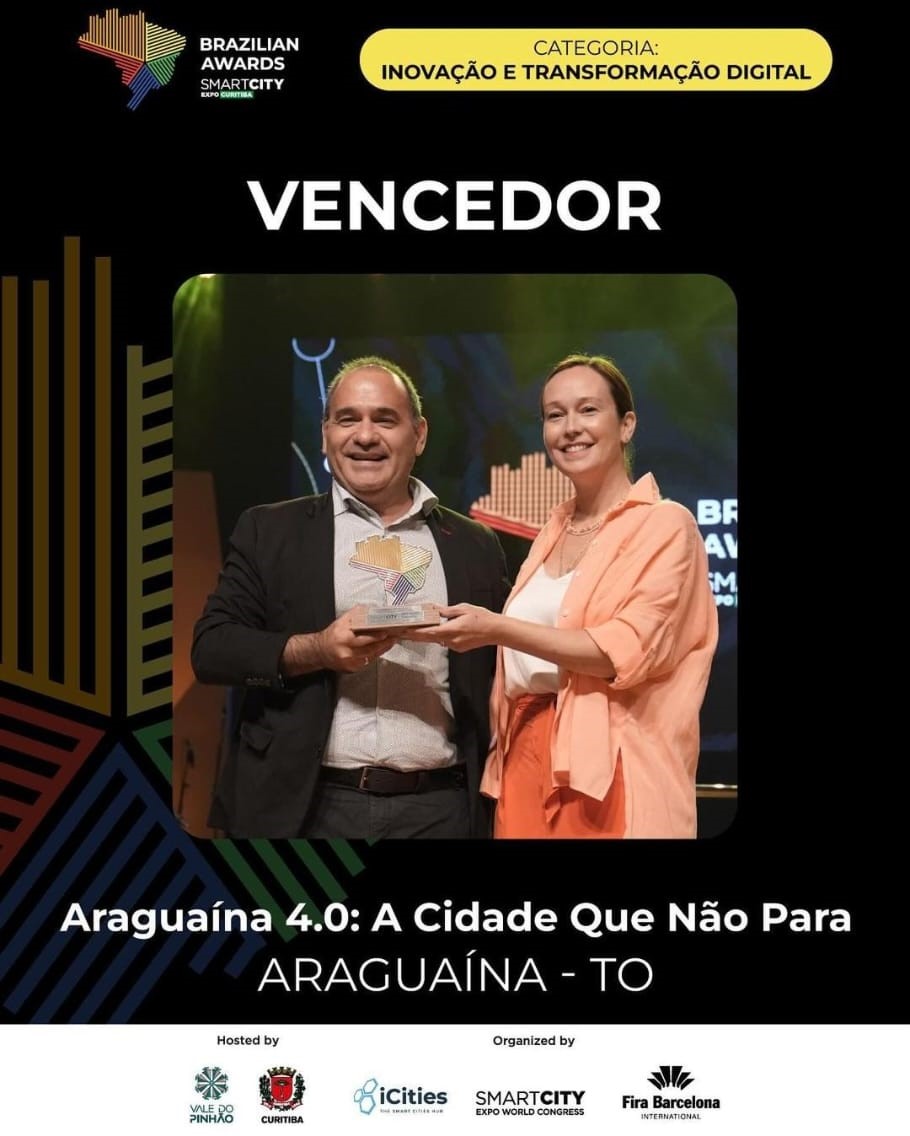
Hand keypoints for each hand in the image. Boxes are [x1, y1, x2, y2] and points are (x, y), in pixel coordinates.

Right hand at [282, 606, 399, 674]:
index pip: (364, 637)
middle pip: (370, 647)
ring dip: (383, 648)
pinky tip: (381, 649)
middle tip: (394, 636)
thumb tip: (371, 611)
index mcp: (343, 637)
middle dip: (384, 642)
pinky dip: (375, 654)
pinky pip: (367, 661)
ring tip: (392, 641)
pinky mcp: (352, 669)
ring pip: (371, 655)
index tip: (387, 632)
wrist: (320, 652)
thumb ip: (356, 615)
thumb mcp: (341, 622)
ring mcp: (349, 662)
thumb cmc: (332, 635)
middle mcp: (346, 651)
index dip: (377, 636)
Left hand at [398, 604, 499, 651]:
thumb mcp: (463, 609)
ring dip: (427, 636)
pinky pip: (445, 642)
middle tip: (402, 633)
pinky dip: (439, 637)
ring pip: (437, 640)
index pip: (429, 633)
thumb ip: (447, 611)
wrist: (496, 631)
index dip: (416, 633)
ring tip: (414, 630)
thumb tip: (435, 610)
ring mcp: (456, 646)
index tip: (405, 631)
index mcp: (452, 630)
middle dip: (415, 636)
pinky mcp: (459, 648)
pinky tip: (435, 631)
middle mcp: (452, 641)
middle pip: (429, 639)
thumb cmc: (482, 618)